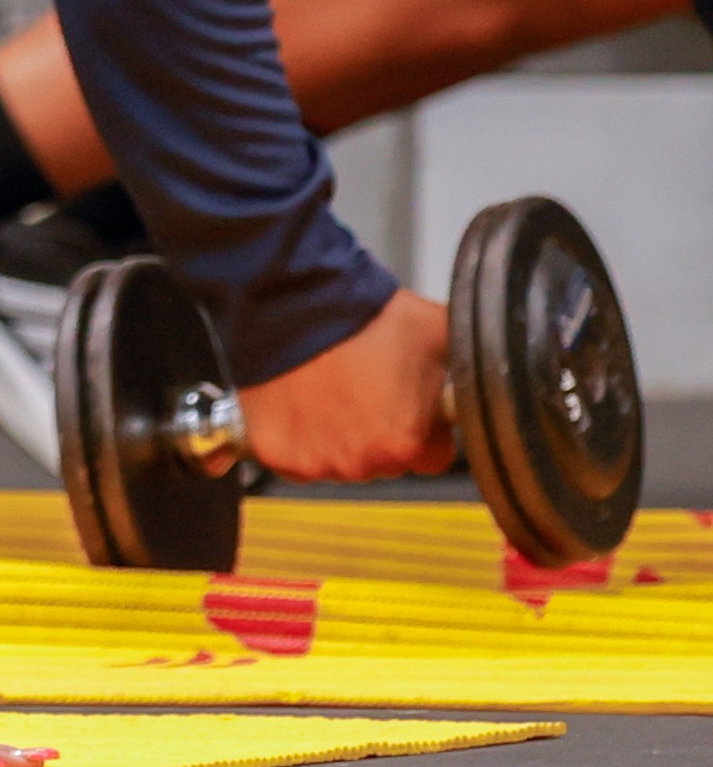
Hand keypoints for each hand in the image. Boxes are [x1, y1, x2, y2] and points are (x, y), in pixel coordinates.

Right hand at [236, 288, 450, 479]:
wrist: (298, 303)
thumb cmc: (366, 318)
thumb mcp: (441, 335)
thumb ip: (466, 370)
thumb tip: (491, 373)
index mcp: (405, 443)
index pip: (431, 458)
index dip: (426, 428)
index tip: (410, 404)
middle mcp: (360, 462)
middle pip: (382, 462)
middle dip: (378, 432)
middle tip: (366, 389)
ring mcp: (314, 461)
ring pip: (338, 462)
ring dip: (336, 436)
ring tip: (329, 392)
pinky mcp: (276, 452)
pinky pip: (295, 458)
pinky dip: (297, 436)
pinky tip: (301, 403)